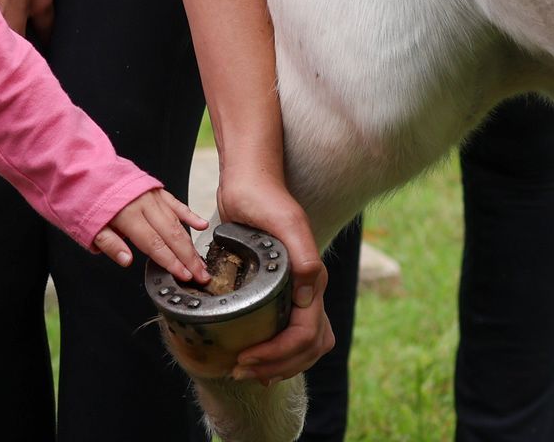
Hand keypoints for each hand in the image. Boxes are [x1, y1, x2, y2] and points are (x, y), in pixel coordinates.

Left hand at [93, 189, 209, 283]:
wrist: (84, 167)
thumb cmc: (85, 199)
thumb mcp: (87, 226)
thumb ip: (109, 244)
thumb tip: (127, 261)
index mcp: (127, 215)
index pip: (154, 243)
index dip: (171, 261)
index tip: (185, 275)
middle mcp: (143, 204)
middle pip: (171, 234)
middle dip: (188, 257)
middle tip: (202, 275)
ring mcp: (152, 195)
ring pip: (176, 222)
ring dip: (190, 243)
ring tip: (200, 261)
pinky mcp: (155, 190)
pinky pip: (175, 203)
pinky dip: (189, 215)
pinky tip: (201, 225)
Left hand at [216, 166, 333, 384]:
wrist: (250, 182)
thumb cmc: (264, 199)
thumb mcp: (285, 222)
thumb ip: (303, 256)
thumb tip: (309, 295)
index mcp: (311, 279)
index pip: (306, 334)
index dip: (279, 353)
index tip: (245, 358)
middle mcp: (308, 288)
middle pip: (309, 347)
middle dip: (278, 365)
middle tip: (242, 370)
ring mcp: (296, 290)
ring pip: (305, 344)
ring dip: (280, 364)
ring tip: (250, 370)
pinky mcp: (281, 289)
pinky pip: (291, 330)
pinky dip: (279, 351)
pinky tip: (257, 355)